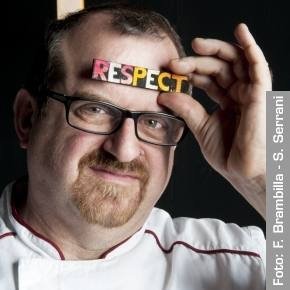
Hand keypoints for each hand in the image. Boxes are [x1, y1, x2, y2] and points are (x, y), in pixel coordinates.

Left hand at [158, 24, 270, 218]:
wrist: (244, 172)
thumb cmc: (229, 154)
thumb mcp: (202, 127)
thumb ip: (186, 108)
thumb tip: (164, 94)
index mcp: (227, 102)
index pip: (209, 79)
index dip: (190, 72)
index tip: (170, 71)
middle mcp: (239, 94)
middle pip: (219, 68)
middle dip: (196, 62)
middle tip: (175, 63)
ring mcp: (251, 93)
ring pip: (235, 62)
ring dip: (216, 50)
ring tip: (196, 44)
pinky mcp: (261, 94)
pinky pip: (258, 65)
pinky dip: (250, 47)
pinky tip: (240, 31)